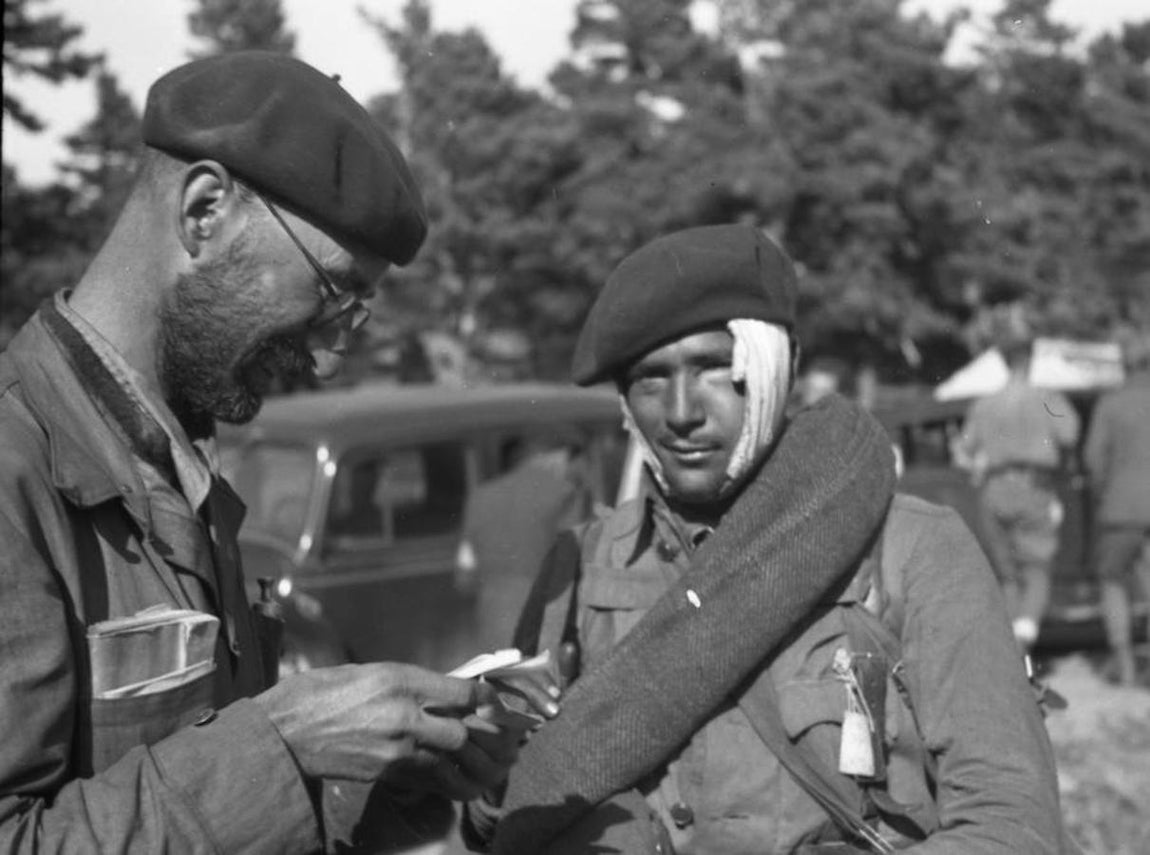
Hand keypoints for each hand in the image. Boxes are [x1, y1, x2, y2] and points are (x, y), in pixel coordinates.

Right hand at [254, 663, 477, 784]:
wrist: (286, 731)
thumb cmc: (324, 691)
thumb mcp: (372, 671)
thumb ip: (410, 682)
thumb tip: (444, 691)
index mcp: (400, 681)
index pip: (461, 692)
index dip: (486, 699)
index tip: (495, 702)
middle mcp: (402, 716)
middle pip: (462, 731)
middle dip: (479, 734)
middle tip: (492, 734)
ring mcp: (394, 749)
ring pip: (448, 760)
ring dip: (467, 760)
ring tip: (485, 761)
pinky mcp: (385, 774)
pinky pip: (428, 779)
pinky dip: (446, 778)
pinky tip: (458, 778)